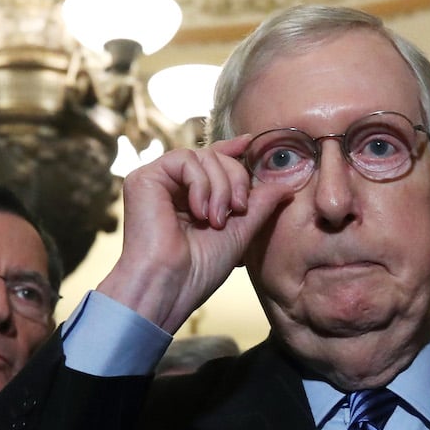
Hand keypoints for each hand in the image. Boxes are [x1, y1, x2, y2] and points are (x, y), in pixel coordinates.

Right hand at [97, 136, 292, 332]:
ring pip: (202, 156)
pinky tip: (199, 212)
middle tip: (238, 210)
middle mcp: (171, 187)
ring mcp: (156, 182)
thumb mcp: (240, 232)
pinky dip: (201, 183)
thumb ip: (260, 205)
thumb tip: (286, 185)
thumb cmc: (199, 269)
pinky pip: (184, 160)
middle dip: (235, 179)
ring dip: (220, 187)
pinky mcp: (143, 179)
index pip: (212, 163)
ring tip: (216, 220)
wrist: (170, 286)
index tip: (250, 143)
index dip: (231, 151)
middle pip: (214, 156)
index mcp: (190, 198)